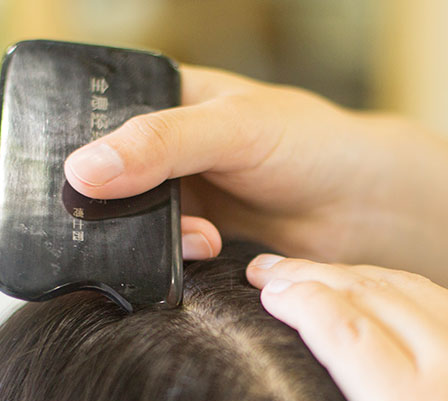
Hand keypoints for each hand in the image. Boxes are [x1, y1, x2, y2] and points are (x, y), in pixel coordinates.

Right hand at [65, 64, 447, 319]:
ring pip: (130, 219)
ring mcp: (180, 192)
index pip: (99, 119)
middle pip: (108, 177)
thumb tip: (85, 171)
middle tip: (130, 219)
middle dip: (118, 203)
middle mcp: (168, 147)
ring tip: (198, 233)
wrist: (363, 208)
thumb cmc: (312, 145)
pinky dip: (173, 255)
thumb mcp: (233, 129)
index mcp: (168, 99)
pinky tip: (206, 246)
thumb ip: (159, 144)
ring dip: (150, 234)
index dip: (85, 150)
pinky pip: (158, 249)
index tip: (84, 184)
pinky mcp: (194, 233)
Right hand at [247, 254, 447, 400]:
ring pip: (413, 286)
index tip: (263, 289)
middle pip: (370, 291)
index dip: (293, 297)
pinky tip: (386, 297)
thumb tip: (322, 352)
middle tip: (272, 270)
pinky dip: (409, 293)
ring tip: (320, 276)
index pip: (338, 324)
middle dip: (312, 275)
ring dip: (357, 277)